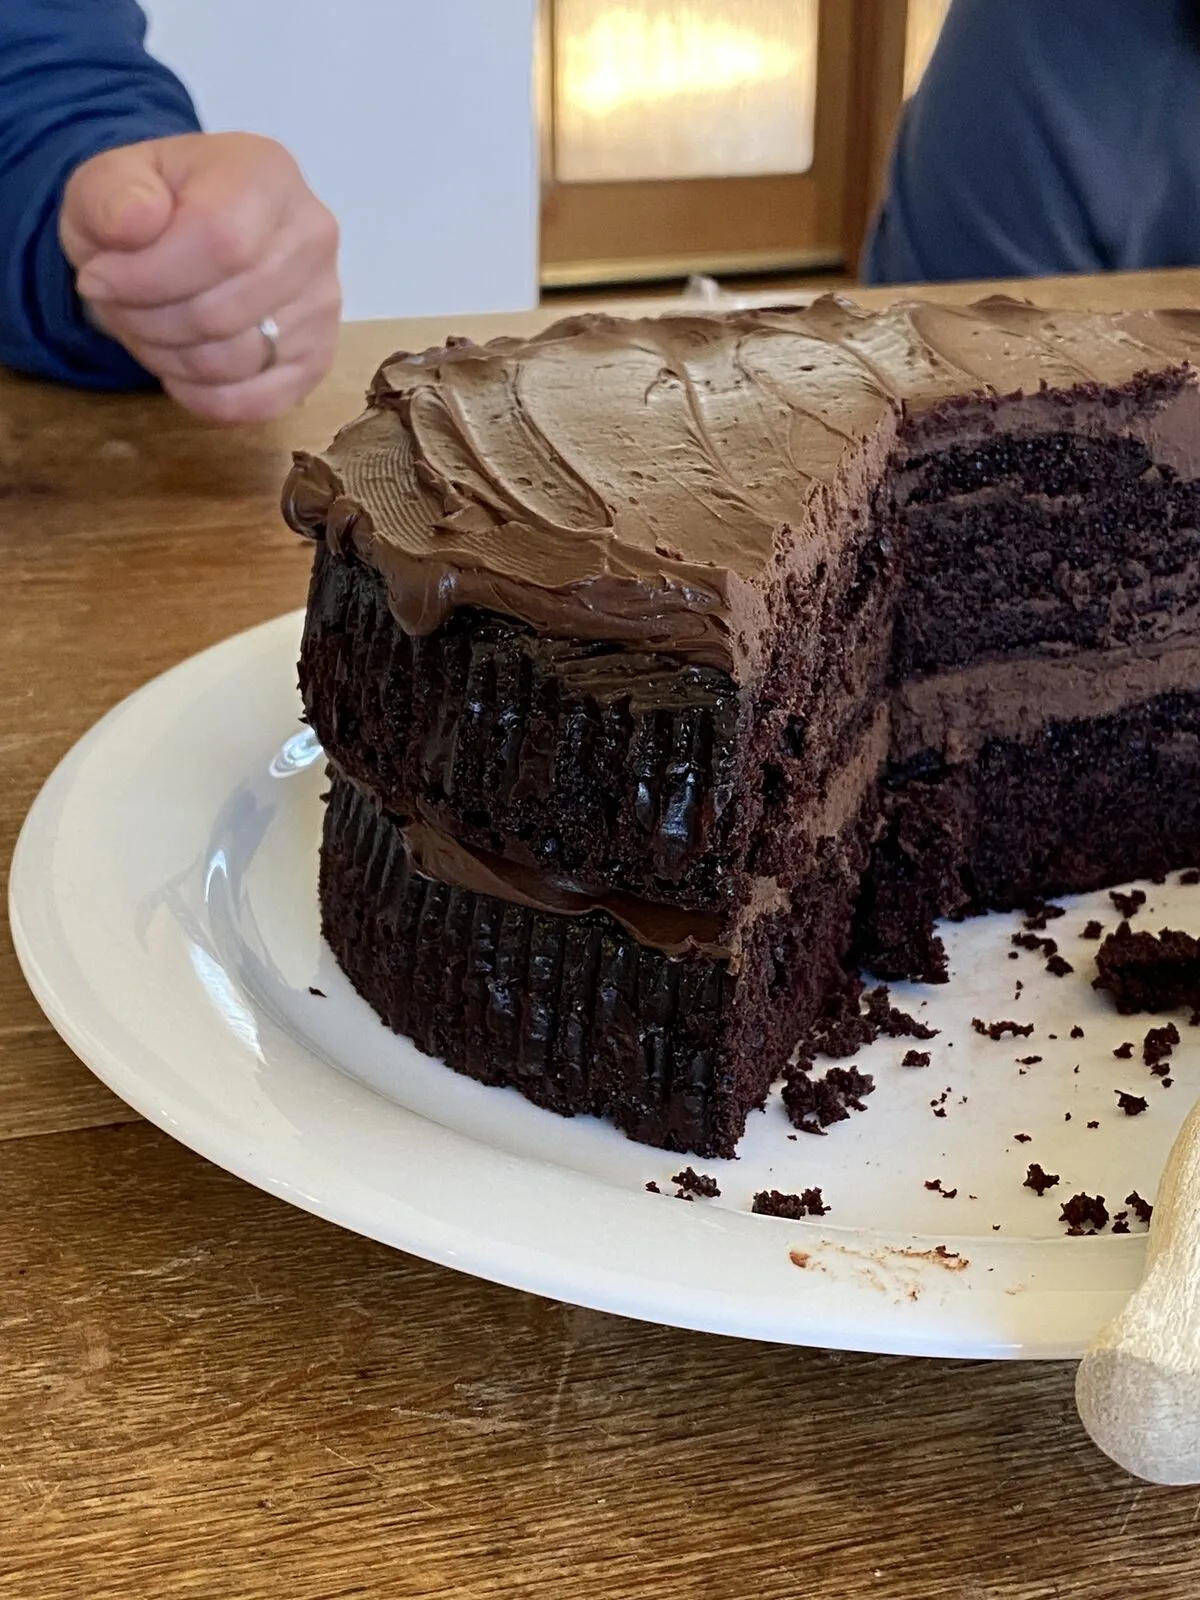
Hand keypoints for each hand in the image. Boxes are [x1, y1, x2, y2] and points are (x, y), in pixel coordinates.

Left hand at [60, 131, 340, 423]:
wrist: (185, 233)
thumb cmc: (149, 207)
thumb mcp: (107, 182)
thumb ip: (110, 194)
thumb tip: (134, 222)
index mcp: (268, 175)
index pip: (221, 243)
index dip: (148, 278)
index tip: (97, 280)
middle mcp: (313, 237)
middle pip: (222, 313)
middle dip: (149, 322)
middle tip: (120, 305)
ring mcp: (323, 304)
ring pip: (236, 362)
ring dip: (170, 359)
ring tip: (149, 327)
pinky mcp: (317, 358)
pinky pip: (258, 403)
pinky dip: (205, 397)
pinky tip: (181, 368)